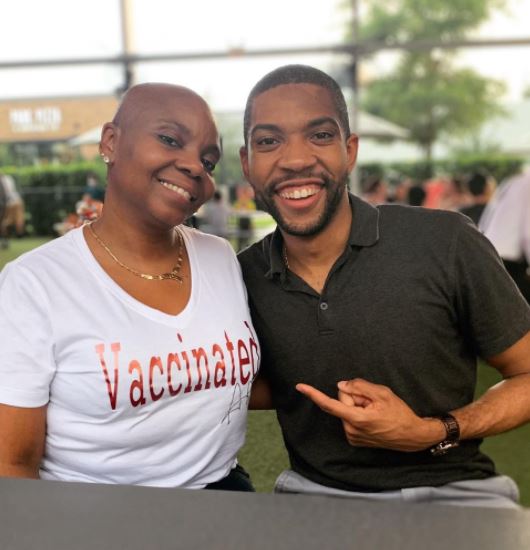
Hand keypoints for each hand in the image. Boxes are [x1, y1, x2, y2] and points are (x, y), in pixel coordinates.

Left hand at [296, 378, 443, 451]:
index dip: (313, 394)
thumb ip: (359, 387)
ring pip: (346, 410)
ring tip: (375, 412)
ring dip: (357, 406)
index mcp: (356, 419)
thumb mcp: (382, 393)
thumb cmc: (399, 413)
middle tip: (372, 402)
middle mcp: (351, 430)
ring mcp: (352, 437)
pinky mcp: (354, 440)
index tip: (300, 386)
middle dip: (353, 397)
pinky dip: (358, 415)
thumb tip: (341, 386)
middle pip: (341, 401)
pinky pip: (349, 419)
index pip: (329, 404)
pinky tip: (373, 418)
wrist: (412, 436)